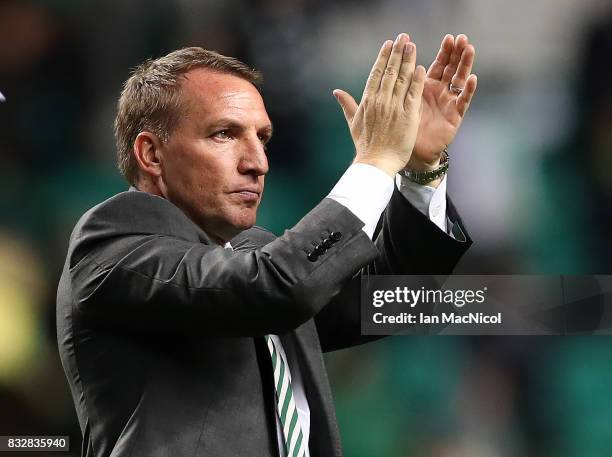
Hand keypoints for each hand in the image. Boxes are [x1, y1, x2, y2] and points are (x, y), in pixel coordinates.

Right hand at [333, 33, 425, 176]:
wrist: (376, 163)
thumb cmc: (365, 146)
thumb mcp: (353, 123)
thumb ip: (347, 105)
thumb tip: (336, 92)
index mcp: (367, 101)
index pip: (376, 73)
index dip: (383, 57)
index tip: (388, 44)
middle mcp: (381, 101)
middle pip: (390, 72)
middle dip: (397, 53)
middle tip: (403, 37)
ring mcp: (394, 108)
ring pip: (402, 79)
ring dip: (407, 60)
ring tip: (412, 45)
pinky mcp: (408, 116)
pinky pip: (413, 94)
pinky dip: (416, 80)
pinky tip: (419, 67)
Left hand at [409, 34, 477, 170]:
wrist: (410, 152)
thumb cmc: (403, 128)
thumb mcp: (399, 102)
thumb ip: (398, 85)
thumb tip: (391, 64)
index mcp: (426, 87)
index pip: (439, 65)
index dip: (445, 52)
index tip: (449, 37)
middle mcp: (440, 93)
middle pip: (452, 69)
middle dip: (457, 53)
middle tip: (461, 38)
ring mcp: (449, 103)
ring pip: (460, 80)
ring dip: (465, 65)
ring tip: (470, 49)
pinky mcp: (455, 116)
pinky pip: (463, 101)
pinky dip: (468, 90)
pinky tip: (473, 79)